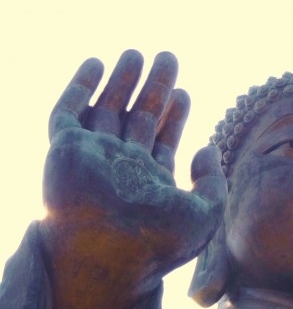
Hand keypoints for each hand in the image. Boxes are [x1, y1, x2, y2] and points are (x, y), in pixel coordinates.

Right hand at [41, 50, 226, 308]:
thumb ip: (212, 180)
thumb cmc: (158, 242)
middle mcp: (120, 168)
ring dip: (121, 81)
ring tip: (138, 53)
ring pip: (106, 109)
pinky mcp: (64, 149)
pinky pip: (66, 112)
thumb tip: (209, 147)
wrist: (108, 255)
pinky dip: (78, 87)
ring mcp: (91, 157)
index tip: (184, 92)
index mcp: (150, 182)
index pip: (162, 140)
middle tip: (168, 57)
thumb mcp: (205, 212)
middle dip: (153, 88)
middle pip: (138, 118)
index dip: (174, 115)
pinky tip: (95, 64)